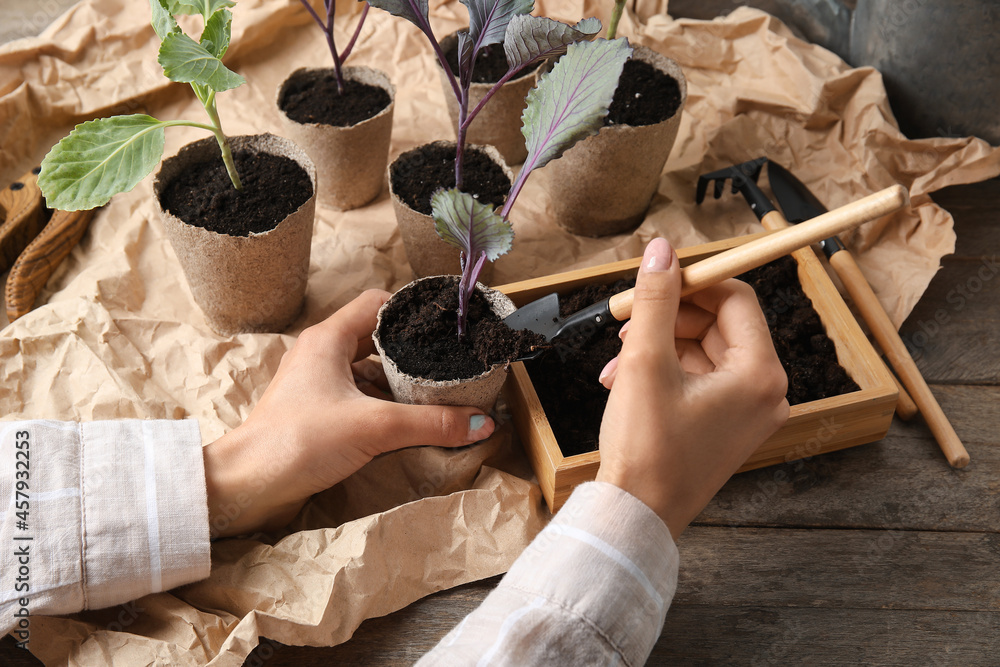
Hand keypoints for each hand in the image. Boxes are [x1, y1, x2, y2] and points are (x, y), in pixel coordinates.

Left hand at [203, 289, 495, 537]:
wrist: (248, 482)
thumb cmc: (299, 441)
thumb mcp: (375, 428)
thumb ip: (431, 423)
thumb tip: (482, 423)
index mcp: (329, 338)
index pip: (379, 303)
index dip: (413, 312)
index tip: (444, 329)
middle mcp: (321, 351)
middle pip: (377, 335)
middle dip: (412, 350)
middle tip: (447, 362)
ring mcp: (316, 380)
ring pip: (368, 366)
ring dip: (398, 378)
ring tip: (435, 390)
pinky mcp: (316, 407)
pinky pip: (358, 392)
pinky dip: (383, 400)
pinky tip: (406, 417)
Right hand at [596, 238, 788, 538]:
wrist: (636, 516)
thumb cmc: (646, 447)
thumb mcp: (645, 362)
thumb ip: (656, 300)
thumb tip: (662, 250)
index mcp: (760, 374)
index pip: (736, 298)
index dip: (692, 282)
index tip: (653, 280)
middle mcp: (765, 393)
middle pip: (719, 324)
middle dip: (668, 318)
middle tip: (626, 322)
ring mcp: (747, 414)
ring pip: (703, 352)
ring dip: (658, 347)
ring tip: (615, 362)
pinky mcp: (726, 428)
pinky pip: (699, 380)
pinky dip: (664, 373)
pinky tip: (623, 381)